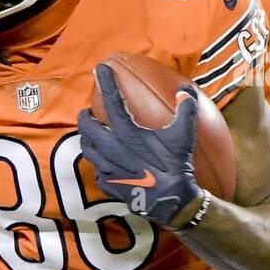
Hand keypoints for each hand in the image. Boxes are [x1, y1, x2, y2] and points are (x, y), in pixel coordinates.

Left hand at [76, 64, 201, 228]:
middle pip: (86, 127)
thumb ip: (185, 110)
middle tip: (87, 113)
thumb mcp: (184, 134)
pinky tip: (103, 163)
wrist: (171, 200)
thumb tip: (185, 91)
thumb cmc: (176, 164)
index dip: (106, 82)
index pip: (112, 101)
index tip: (100, 69)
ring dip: (87, 139)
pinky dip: (98, 165)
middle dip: (84, 117)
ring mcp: (108, 167)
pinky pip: (96, 171)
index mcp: (128, 133)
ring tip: (91, 136)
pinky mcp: (109, 184)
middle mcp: (112, 148)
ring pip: (86, 149)